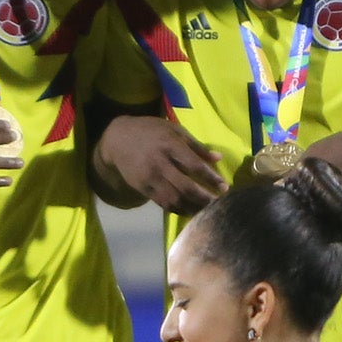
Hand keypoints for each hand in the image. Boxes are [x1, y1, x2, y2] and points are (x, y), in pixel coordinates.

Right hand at [96, 116, 227, 211]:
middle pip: (185, 186)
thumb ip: (196, 146)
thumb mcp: (174, 130)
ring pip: (174, 199)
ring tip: (207, 211)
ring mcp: (150, 178)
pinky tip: (190, 210)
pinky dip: (179, 209)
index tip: (224, 187)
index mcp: (169, 145)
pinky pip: (163, 203)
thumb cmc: (150, 131)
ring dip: (192, 208)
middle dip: (204, 198)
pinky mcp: (143, 188)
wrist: (117, 139)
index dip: (211, 178)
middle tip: (219, 204)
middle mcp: (159, 163)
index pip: (194, 165)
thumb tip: (218, 158)